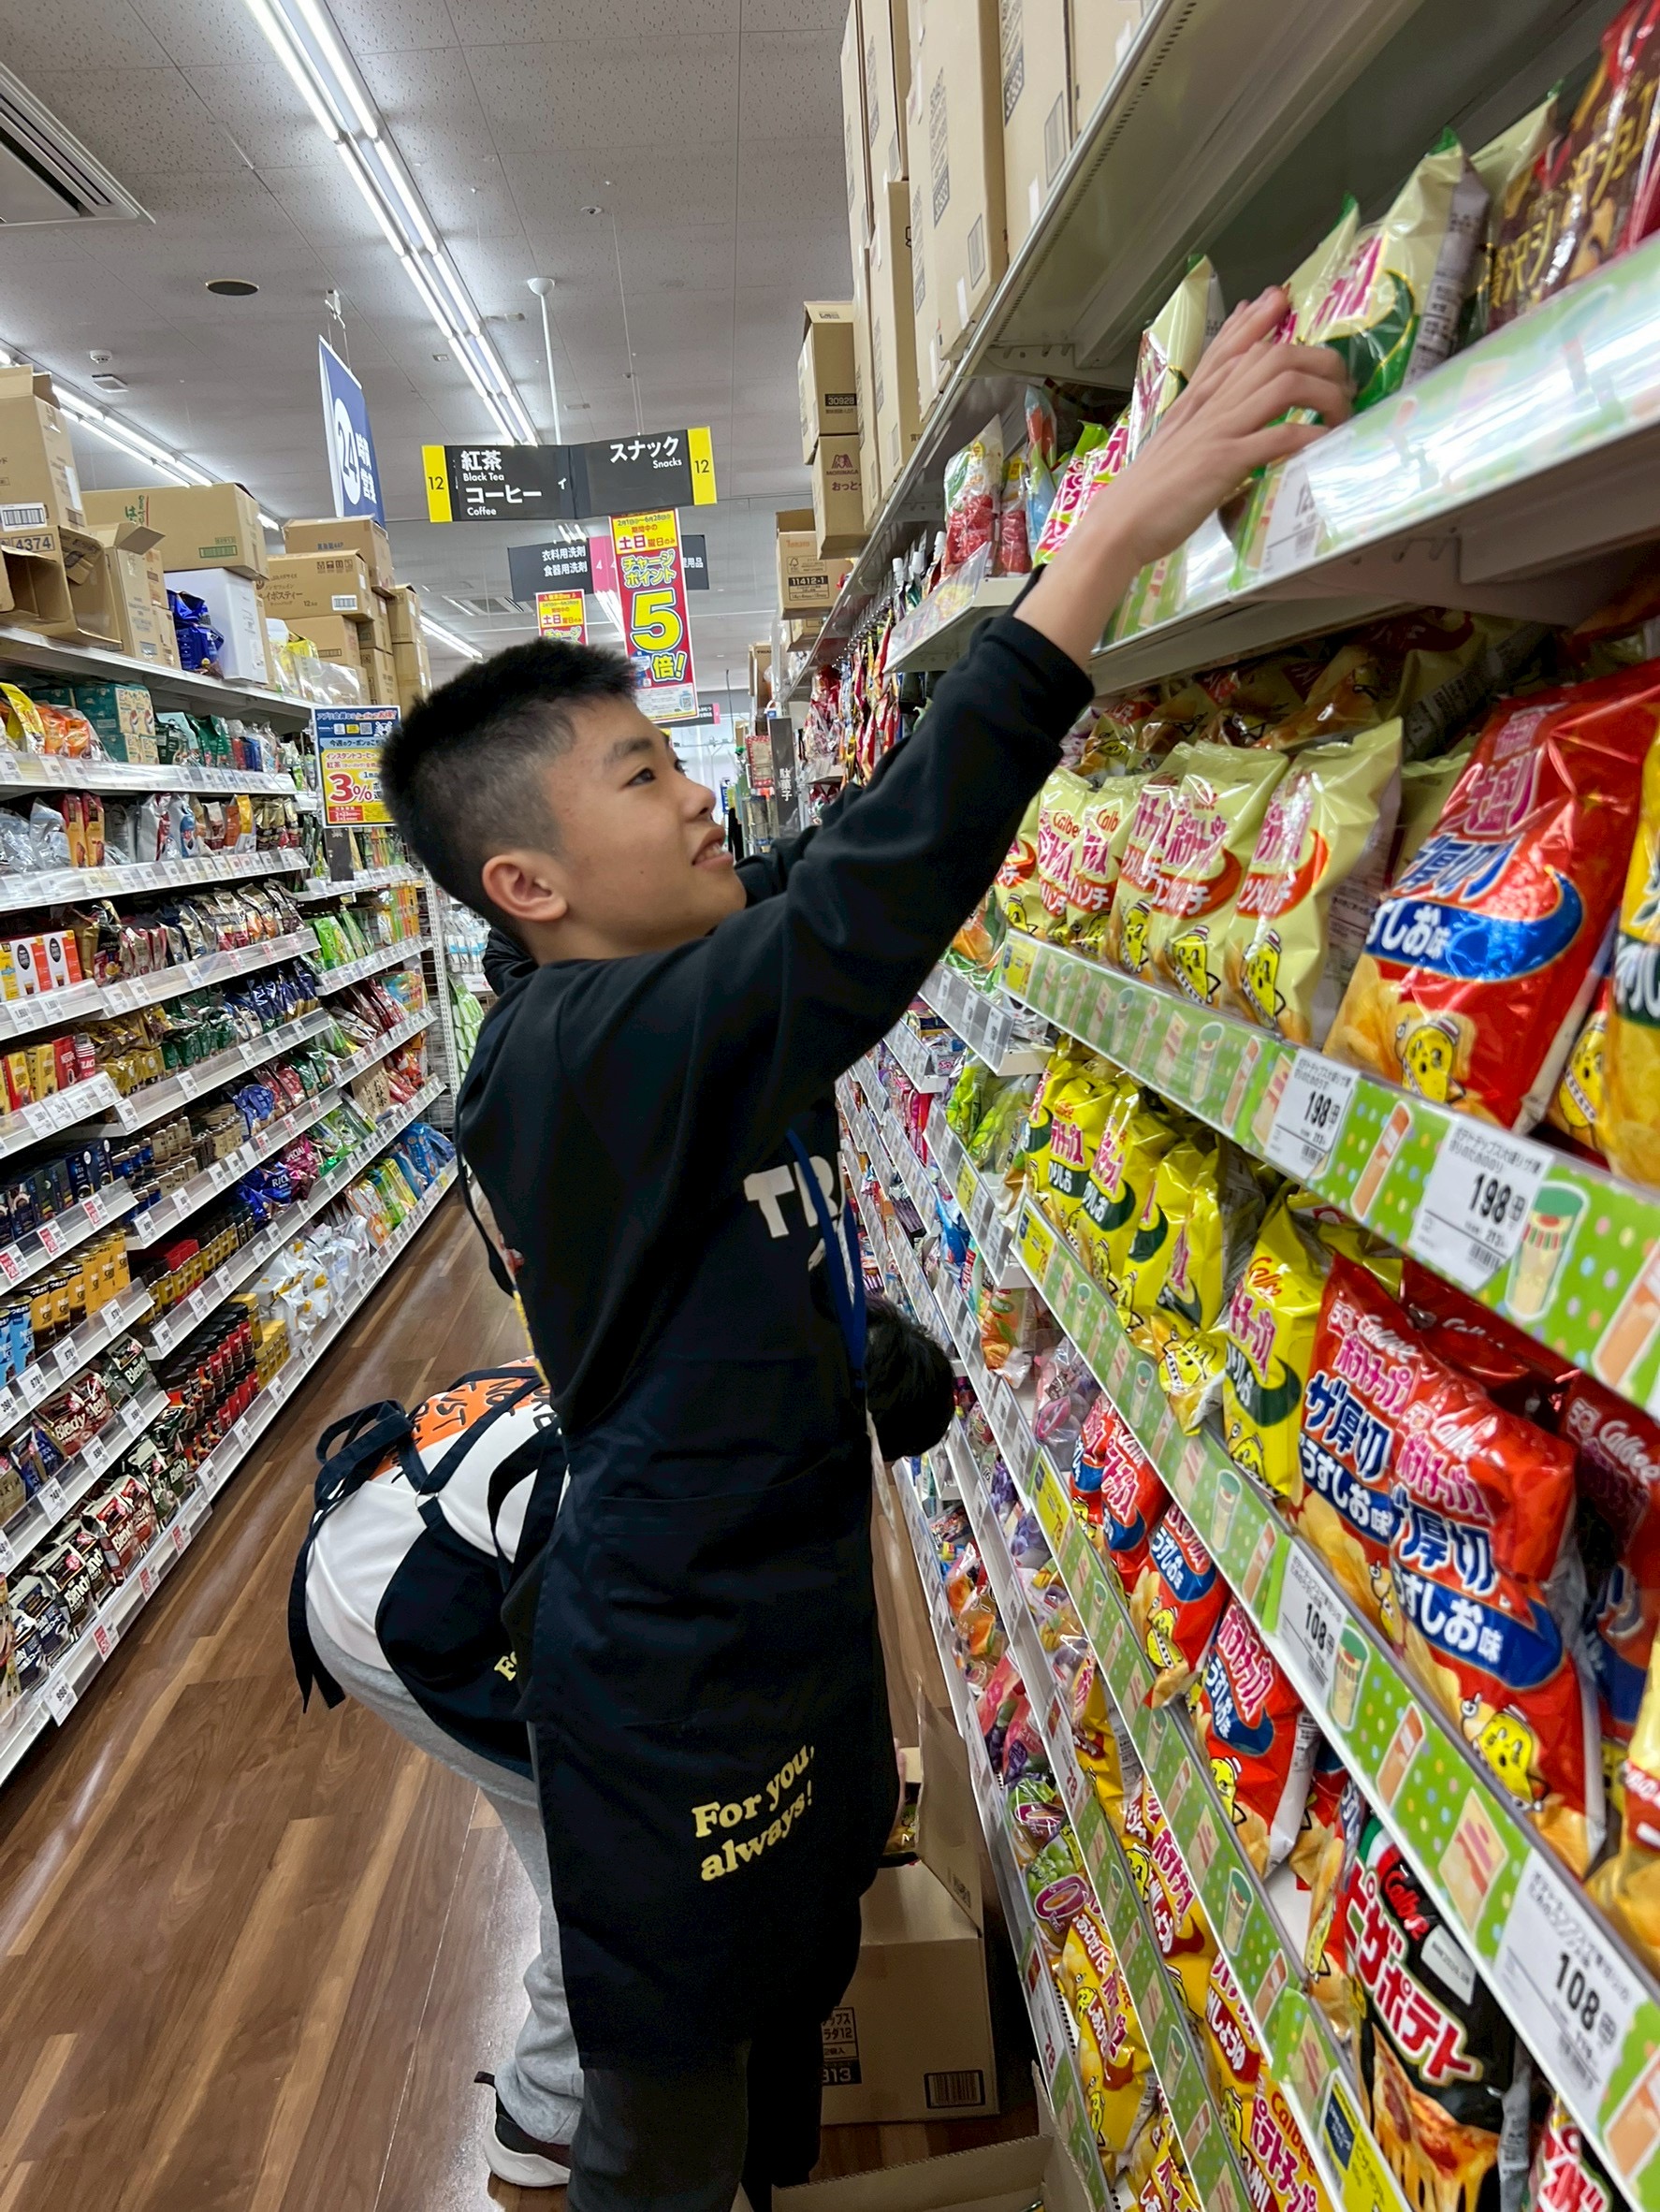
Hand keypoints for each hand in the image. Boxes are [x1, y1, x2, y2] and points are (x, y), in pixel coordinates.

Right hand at [1106, 286, 1352, 569]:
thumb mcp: (1171, 447)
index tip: (1280, 298)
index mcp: (1194, 401)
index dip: (1257, 319)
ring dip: (1323, 393)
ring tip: (1341, 411)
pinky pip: (1280, 437)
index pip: (1229, 346)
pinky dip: (1310, 434)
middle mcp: (1209, 406)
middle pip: (1272, 355)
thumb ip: (1196, 424)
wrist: (1119, 524)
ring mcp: (1218, 431)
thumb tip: (1218, 415)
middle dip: (1318, 359)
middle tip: (1342, 380)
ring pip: (1283, 384)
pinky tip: (1326, 440)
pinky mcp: (1226, 462)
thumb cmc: (1146, 494)